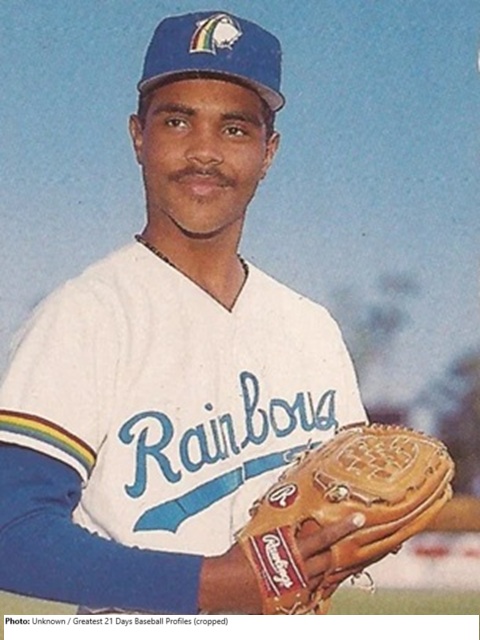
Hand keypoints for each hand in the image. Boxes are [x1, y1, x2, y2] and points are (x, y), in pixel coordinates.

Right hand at [197, 512, 364, 613]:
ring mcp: (297, 590)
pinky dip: (312, 584)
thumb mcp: (260, 537)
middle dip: (339, 549)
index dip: (343, 528)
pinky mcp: (291, 603)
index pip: (324, 537)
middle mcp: (300, 572)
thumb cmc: (238, 558)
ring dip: (325, 568)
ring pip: (321, 577)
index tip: (358, 519)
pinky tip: (310, 579)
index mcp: (293, 552)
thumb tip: (292, 522)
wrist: (224, 585)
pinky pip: (310, 593)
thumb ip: (280, 532)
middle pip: (328, 559)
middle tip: (349, 539)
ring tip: (326, 559)